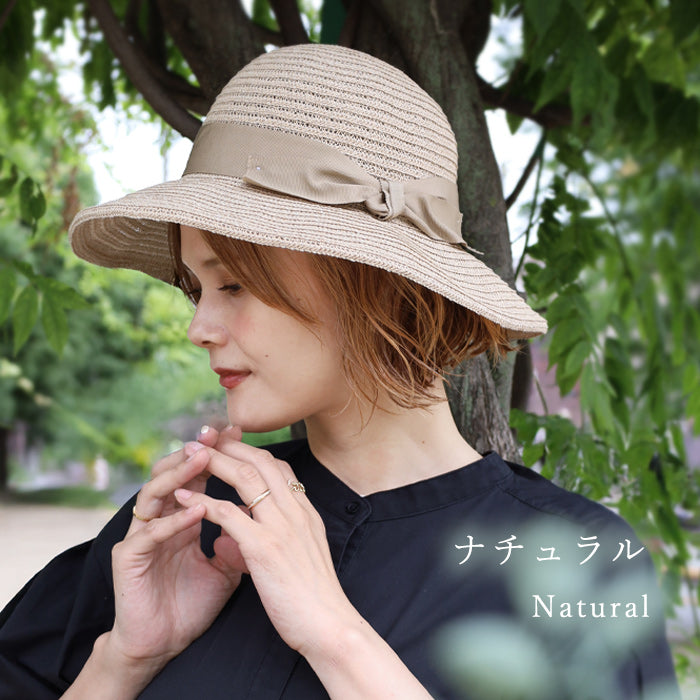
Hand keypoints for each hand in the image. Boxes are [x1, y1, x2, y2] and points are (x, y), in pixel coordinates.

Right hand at [106, 426, 246, 669]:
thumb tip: (257, 514)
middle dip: (195, 451)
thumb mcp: (226, 566)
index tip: (238, 432)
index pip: (199, 476)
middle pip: (173, 473)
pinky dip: (174, 520)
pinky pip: (150, 533)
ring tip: (204, 459)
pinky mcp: (128, 558)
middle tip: (215, 433)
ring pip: (155, 492)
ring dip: (181, 475)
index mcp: (183, 517)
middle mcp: (160, 519)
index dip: (217, 454)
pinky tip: (196, 510)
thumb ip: (239, 538)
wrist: (164, 644)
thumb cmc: (192, 603)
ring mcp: (142, 536)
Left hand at [173, 440, 356, 655]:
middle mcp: (295, 511)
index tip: (228, 446)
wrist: (330, 626)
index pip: (278, 467)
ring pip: (245, 478)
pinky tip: (183, 497)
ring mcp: (281, 527)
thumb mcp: (305, 554)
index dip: (251, 452)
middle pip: (260, 463)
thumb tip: (256, 526)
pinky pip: (228, 513)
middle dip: (230, 447)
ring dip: (214, 462)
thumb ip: (284, 534)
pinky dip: (202, 501)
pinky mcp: (264, 547)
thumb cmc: (317, 597)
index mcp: (305, 512)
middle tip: (204, 440)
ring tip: (189, 456)